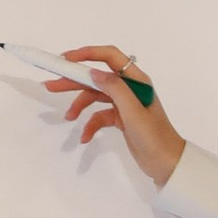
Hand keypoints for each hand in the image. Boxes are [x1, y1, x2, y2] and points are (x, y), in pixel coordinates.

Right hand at [49, 46, 184, 189]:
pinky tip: (85, 137)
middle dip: (74, 81)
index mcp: (136, 80)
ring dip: (80, 106)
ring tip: (68, 117)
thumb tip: (94, 72)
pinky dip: (90, 124)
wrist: (167, 163)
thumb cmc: (154, 136)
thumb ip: (115, 89)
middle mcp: (129, 88)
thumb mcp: (133, 112)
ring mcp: (124, 103)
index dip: (87, 54)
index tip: (66, 59)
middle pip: (97, 78)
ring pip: (95, 97)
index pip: (110, 57)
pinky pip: (99, 116)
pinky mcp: (120, 118)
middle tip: (51, 85)